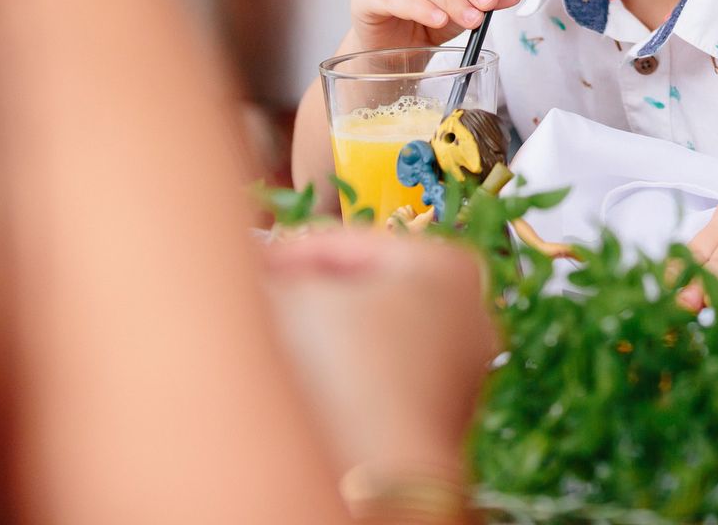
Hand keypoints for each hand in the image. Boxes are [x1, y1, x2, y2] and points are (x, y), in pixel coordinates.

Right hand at [261, 228, 496, 475]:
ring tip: (276, 344)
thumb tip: (248, 266)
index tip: (249, 263)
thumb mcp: (294, 299)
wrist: (373, 475)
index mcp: (448, 264)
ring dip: (323, 337)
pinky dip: (343, 378)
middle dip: (307, 295)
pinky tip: (307, 386)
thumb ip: (271, 272)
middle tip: (260, 300)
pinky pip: (381, 381)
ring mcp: (460, 372)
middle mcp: (469, 314)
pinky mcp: (439, 421)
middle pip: (365, 290)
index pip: (348, 242)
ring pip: (373, 338)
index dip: (286, 251)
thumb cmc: (345, 373)